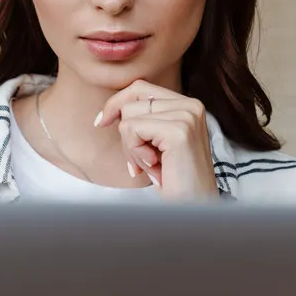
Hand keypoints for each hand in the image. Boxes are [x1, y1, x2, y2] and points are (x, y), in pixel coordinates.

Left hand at [96, 79, 218, 199]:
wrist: (193, 208)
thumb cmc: (174, 180)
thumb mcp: (156, 144)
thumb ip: (144, 120)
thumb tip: (110, 109)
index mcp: (188, 105)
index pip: (140, 87)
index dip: (116, 103)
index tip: (102, 122)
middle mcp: (191, 105)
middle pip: (131, 100)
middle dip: (125, 133)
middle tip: (137, 161)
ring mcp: (187, 115)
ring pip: (128, 116)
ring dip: (130, 147)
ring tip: (149, 166)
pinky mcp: (178, 130)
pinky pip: (132, 129)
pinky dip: (134, 152)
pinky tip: (152, 167)